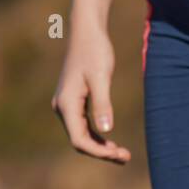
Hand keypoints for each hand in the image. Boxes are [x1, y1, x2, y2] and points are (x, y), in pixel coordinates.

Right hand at [51, 20, 130, 162]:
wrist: (87, 31)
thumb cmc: (95, 51)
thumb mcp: (101, 77)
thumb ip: (102, 104)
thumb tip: (106, 131)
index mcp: (66, 104)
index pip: (79, 140)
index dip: (98, 152)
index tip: (119, 155)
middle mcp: (62, 107)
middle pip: (80, 141)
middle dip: (102, 152)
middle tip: (126, 157)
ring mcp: (67, 105)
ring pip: (82, 135)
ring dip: (100, 147)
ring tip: (122, 154)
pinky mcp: (74, 102)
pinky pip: (83, 126)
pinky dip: (97, 136)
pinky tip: (112, 141)